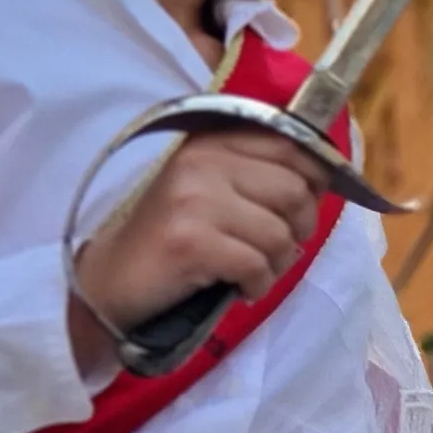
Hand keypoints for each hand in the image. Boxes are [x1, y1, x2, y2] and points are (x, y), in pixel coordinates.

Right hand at [68, 129, 327, 347]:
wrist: (110, 280)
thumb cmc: (170, 237)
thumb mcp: (208, 190)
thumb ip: (255, 174)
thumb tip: (322, 179)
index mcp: (209, 143)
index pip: (288, 144)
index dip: (315, 176)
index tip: (309, 203)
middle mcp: (202, 163)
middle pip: (293, 190)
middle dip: (300, 228)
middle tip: (279, 248)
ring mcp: (194, 201)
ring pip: (278, 234)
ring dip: (277, 264)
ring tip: (255, 272)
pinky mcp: (190, 243)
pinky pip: (256, 266)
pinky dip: (257, 286)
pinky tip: (241, 289)